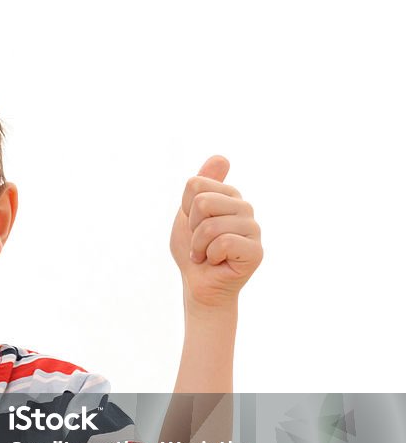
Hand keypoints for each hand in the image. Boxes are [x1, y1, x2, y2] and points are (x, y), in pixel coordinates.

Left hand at [170, 155, 262, 310]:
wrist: (199, 285)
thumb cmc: (193, 250)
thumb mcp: (188, 214)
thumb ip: (201, 184)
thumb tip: (221, 157)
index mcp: (229, 196)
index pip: (195, 184)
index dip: (185, 208)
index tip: (193, 224)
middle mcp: (245, 208)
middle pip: (203, 202)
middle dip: (192, 228)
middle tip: (200, 242)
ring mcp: (253, 228)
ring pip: (211, 225)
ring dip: (199, 246)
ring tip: (207, 254)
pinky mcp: (257, 251)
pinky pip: (224, 243)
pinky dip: (211, 256)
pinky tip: (217, 262)